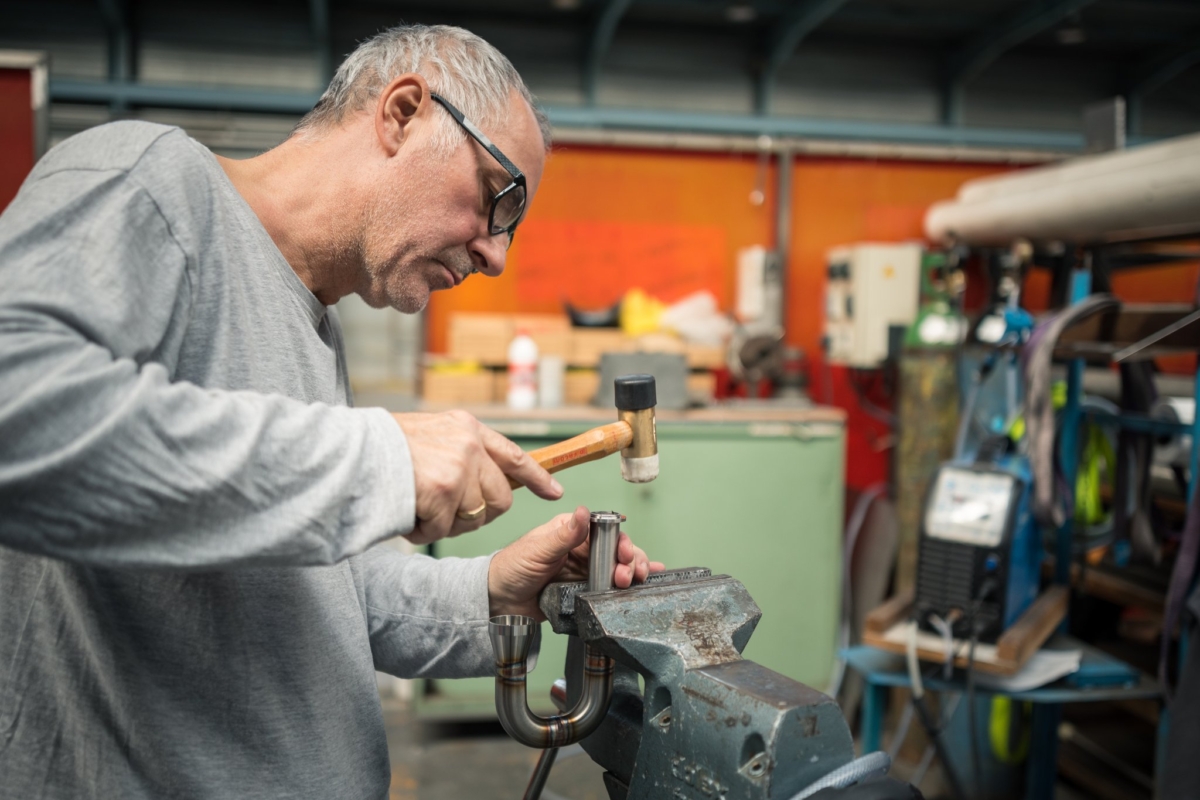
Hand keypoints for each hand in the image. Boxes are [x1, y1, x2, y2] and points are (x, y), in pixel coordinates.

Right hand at [393, 410, 562, 543]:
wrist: (350, 453)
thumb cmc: (382, 447)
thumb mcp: (429, 433)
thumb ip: (458, 449)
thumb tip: (484, 476)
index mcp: (467, 428)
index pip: (514, 456)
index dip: (537, 477)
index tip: (555, 492)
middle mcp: (468, 446)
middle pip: (499, 500)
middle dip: (479, 514)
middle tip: (447, 513)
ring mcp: (458, 468)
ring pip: (473, 517)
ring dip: (445, 523)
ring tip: (418, 508)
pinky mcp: (442, 491)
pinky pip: (444, 528)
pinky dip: (424, 531)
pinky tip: (408, 515)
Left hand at [488, 506, 665, 619]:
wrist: (499, 602)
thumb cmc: (511, 569)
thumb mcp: (538, 550)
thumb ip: (564, 535)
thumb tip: (583, 512)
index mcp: (571, 531)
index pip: (605, 530)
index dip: (620, 540)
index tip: (625, 553)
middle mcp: (581, 548)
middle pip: (617, 549)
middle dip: (630, 560)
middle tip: (628, 575)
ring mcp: (584, 569)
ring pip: (618, 567)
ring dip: (632, 572)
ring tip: (633, 582)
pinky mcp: (585, 590)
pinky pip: (611, 586)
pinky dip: (629, 584)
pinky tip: (645, 584)